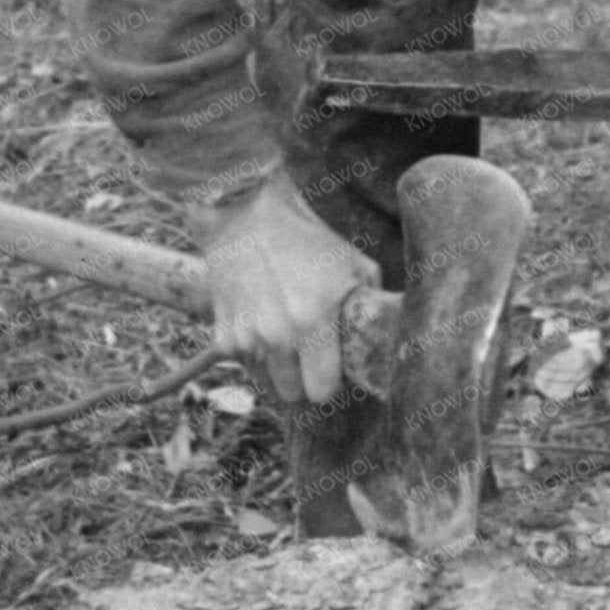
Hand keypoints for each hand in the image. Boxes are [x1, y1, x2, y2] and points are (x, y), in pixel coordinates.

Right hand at [197, 180, 376, 408]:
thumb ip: (371, 305)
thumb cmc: (308, 239)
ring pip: (267, 381)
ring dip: (277, 366)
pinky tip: (262, 321)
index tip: (332, 367)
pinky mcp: (222, 335)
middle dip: (303, 378)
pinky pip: (243, 363)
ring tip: (284, 332)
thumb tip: (386, 334)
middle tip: (309, 352)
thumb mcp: (355, 265)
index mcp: (314, 321)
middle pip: (292, 394)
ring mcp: (247, 337)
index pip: (322, 391)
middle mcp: (277, 336)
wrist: (248, 215)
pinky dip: (253, 351)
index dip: (330, 382)